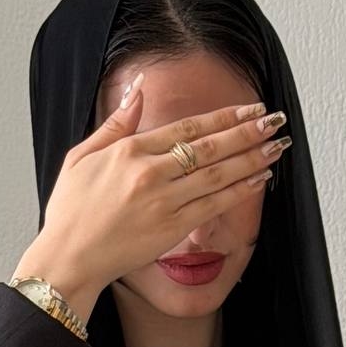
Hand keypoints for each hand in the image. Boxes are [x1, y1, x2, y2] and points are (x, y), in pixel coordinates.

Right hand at [17, 79, 289, 305]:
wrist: (68, 257)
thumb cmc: (71, 210)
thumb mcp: (82, 155)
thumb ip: (116, 123)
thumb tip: (137, 89)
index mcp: (130, 151)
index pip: (187, 127)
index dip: (223, 116)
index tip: (248, 108)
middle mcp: (151, 173)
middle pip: (209, 146)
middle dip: (247, 131)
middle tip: (274, 121)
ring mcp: (164, 202)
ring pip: (218, 174)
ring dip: (251, 158)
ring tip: (276, 146)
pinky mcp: (172, 229)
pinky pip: (214, 205)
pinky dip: (239, 190)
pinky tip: (260, 178)